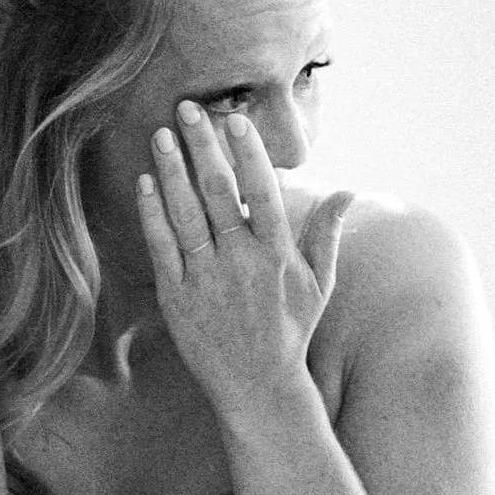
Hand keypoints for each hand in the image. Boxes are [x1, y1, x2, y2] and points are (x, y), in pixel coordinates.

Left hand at [135, 102, 349, 412]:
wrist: (256, 386)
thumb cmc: (290, 331)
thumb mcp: (319, 284)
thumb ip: (328, 233)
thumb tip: (349, 190)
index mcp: (278, 254)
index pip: (262, 190)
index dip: (247, 152)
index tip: (234, 119)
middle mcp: (242, 262)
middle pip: (218, 191)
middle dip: (201, 145)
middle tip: (187, 108)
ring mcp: (207, 279)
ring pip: (185, 212)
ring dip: (171, 169)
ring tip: (160, 134)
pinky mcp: (177, 297)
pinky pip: (162, 245)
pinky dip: (153, 212)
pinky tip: (146, 182)